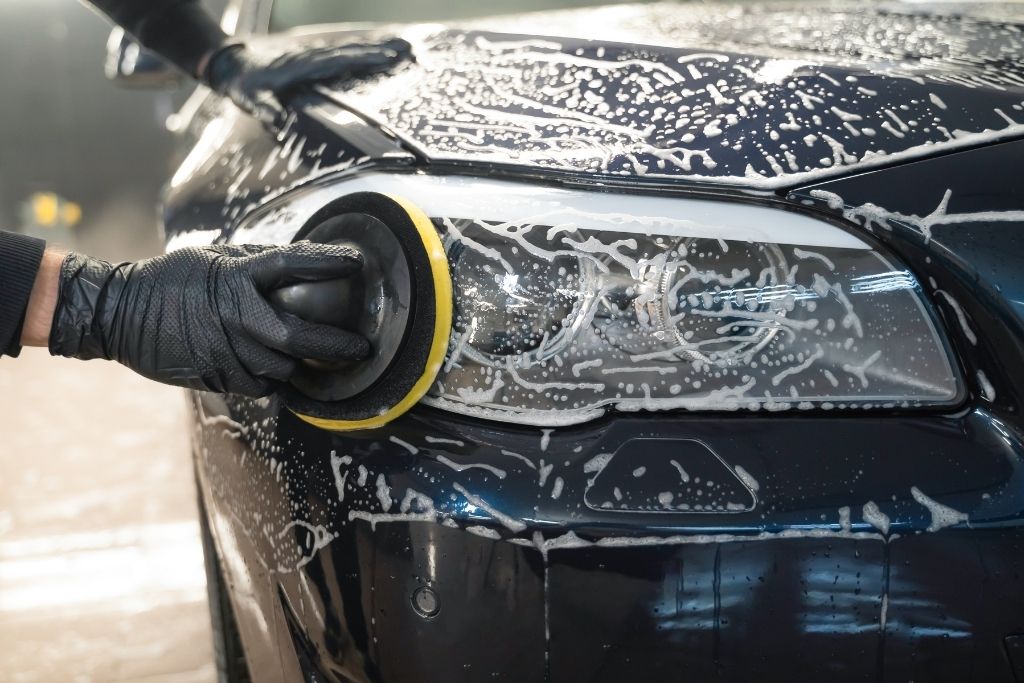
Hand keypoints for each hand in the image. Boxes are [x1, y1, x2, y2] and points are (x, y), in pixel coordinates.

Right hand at [49, 242, 368, 397]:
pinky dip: (276, 382)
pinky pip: (260, 386)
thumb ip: (256, 262)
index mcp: (234, 276)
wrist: (120, 313)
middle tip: (361, 348)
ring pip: (282, 367)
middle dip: (334, 345)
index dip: (325, 262)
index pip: (289, 264)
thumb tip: (300, 260)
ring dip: (305, 366)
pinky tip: (284, 374)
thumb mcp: (214, 257)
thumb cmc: (173, 280)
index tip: (356, 262)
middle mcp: (234, 314)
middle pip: (296, 335)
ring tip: (326, 364)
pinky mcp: (215, 375)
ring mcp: (224, 349)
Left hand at [204, 37, 411, 124]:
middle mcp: (314, 55)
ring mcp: (315, 54)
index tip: (388, 59)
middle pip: (353, 50)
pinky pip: (345, 52)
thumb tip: (277, 120)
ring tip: (404, 47)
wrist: (233, 63)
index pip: (340, 60)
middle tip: (410, 50)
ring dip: (378, 47)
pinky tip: (379, 51)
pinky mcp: (316, 57)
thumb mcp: (252, 99)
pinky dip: (364, 50)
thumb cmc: (244, 84)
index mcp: (304, 65)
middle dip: (382, 50)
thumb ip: (266, 109)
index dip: (364, 59)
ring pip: (352, 48)